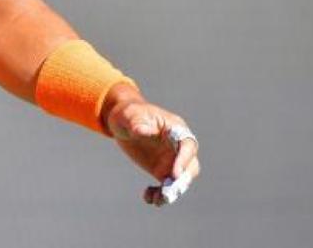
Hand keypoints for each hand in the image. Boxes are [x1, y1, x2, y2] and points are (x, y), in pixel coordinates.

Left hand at [103, 87, 200, 206]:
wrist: (123, 121)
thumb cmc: (129, 113)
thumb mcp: (129, 115)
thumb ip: (137, 122)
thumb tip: (143, 131)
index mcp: (175, 129)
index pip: (187, 145)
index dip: (184, 160)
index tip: (174, 173)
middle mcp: (178, 147)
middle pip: (190, 167)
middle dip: (182, 182)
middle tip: (168, 192)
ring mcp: (172, 160)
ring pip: (179, 181)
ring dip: (170, 192)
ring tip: (156, 200)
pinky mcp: (162, 170)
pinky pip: (166, 186)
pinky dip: (159, 194)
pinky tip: (148, 196)